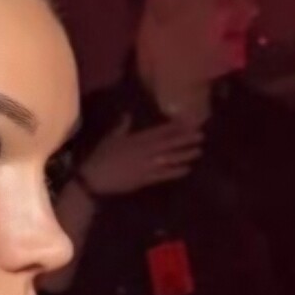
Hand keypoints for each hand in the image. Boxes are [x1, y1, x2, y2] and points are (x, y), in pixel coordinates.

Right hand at [77, 114, 203, 198]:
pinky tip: (187, 169)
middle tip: (201, 135)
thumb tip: (128, 114)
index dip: (175, 126)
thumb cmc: (100, 157)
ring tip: (199, 151)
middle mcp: (145, 150)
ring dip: (185, 155)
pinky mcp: (144, 180)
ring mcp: (146, 166)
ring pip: (169, 158)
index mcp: (137, 138)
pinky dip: (175, 172)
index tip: (188, 122)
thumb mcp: (110, 138)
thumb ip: (122, 126)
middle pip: (169, 143)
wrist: (93, 178)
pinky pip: (163, 175)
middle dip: (185, 139)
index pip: (160, 131)